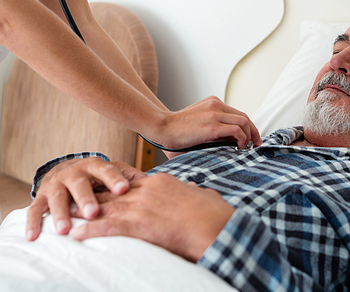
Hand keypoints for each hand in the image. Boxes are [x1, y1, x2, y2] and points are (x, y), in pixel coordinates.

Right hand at [26, 158, 145, 240]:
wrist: (66, 170)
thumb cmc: (96, 176)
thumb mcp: (112, 171)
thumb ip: (129, 176)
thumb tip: (150, 182)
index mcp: (94, 165)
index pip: (106, 170)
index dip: (115, 179)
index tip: (124, 189)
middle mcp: (73, 172)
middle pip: (79, 184)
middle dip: (86, 198)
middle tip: (93, 212)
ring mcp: (56, 184)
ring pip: (57, 198)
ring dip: (60, 213)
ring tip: (65, 229)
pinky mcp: (41, 196)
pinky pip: (35, 209)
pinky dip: (33, 223)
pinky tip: (34, 236)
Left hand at [70, 173, 234, 262]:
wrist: (214, 224)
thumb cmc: (213, 213)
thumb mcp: (203, 195)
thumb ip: (194, 190)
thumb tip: (195, 188)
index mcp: (161, 182)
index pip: (131, 181)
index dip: (115, 185)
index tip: (104, 188)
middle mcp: (146, 190)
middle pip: (112, 192)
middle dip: (93, 195)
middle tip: (77, 198)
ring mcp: (140, 206)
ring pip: (105, 207)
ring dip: (84, 212)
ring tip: (68, 215)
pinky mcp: (138, 224)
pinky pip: (108, 227)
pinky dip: (90, 231)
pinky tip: (77, 235)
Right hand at [160, 96, 261, 158]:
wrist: (161, 127)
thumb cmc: (176, 131)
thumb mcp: (199, 124)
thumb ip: (214, 129)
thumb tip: (231, 143)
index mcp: (213, 103)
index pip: (238, 114)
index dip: (249, 127)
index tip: (251, 139)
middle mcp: (216, 105)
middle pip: (245, 117)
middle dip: (254, 132)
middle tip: (256, 145)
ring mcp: (214, 114)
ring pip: (244, 122)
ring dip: (250, 136)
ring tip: (247, 148)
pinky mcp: (212, 126)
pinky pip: (237, 130)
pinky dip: (242, 139)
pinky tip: (238, 148)